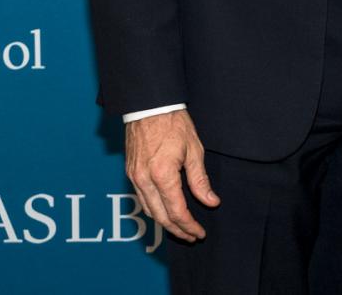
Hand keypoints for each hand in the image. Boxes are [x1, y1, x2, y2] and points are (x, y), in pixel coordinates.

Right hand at [124, 109, 219, 241]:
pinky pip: (141, 199)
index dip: (190, 226)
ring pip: (149, 210)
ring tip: (180, 228)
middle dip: (177, 230)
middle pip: (161, 217)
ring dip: (164, 222)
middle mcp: (144, 180)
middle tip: (192, 236)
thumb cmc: (173, 123)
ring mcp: (134, 177)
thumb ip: (200, 180)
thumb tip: (211, 201)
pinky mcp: (130, 172)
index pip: (177, 211)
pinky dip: (154, 209)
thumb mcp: (194, 150)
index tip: (200, 233)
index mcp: (162, 175)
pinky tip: (164, 211)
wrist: (149, 105)